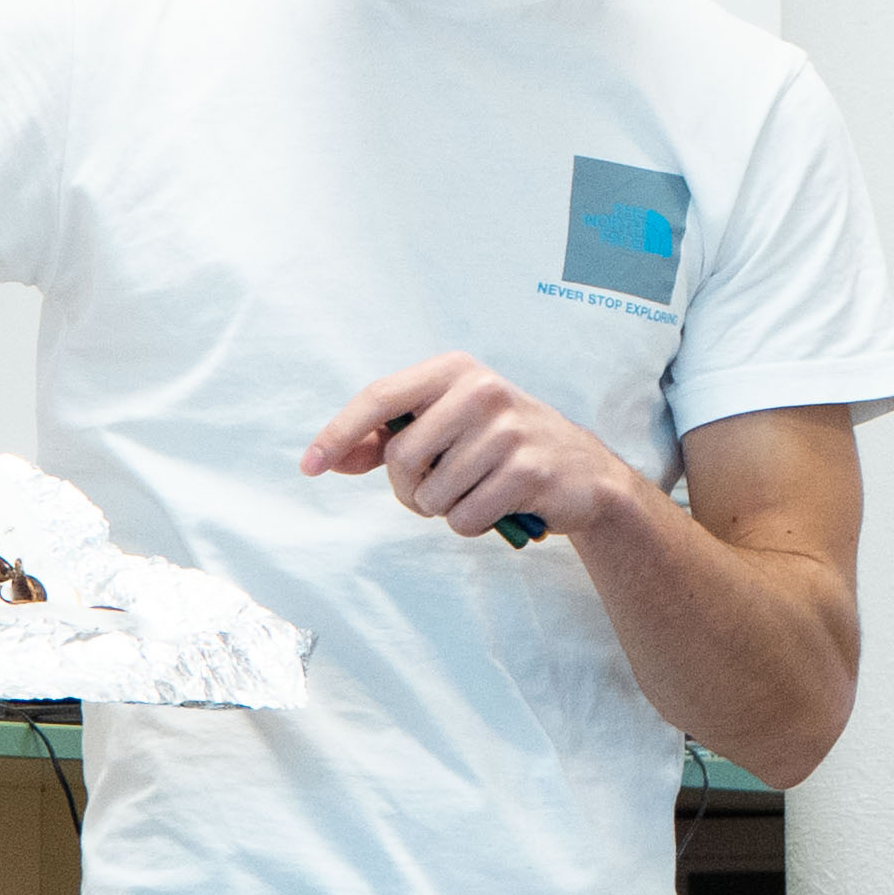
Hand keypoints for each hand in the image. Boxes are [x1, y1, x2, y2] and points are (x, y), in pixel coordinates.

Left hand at [302, 354, 647, 548]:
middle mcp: (481, 390)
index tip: (309, 466)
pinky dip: (470, 524)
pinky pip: (464, 518)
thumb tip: (333, 457)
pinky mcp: (528, 471)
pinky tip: (496, 506)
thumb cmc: (502, 446)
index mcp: (454, 370)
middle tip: (435, 490)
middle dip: (409, 489)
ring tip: (474, 492)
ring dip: (443, 509)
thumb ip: (391, 439)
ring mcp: (508, 429)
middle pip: (401, 458)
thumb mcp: (449, 427)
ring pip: (433, 494)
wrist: (584, 472)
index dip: (338, 433)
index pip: (379, 397)